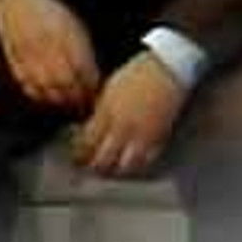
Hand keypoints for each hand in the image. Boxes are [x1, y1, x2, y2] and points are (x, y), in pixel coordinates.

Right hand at [0, 0, 99, 112]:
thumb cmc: (51, 14)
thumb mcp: (73, 26)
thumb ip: (83, 52)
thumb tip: (93, 80)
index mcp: (64, 33)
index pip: (82, 69)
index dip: (90, 86)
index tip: (95, 94)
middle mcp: (46, 43)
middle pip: (64, 81)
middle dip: (76, 97)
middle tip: (83, 104)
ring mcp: (28, 51)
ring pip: (45, 86)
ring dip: (58, 100)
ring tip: (66, 103)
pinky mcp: (14, 57)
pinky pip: (26, 83)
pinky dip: (38, 94)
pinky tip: (46, 96)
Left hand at [71, 51, 187, 177]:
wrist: (166, 70)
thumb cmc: (136, 74)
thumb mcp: (109, 89)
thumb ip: (99, 111)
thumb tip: (87, 128)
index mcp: (108, 112)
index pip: (88, 142)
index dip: (79, 153)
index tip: (75, 156)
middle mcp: (124, 127)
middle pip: (104, 159)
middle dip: (93, 166)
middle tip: (88, 168)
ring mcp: (143, 136)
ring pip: (125, 167)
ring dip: (114, 171)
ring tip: (108, 170)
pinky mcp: (159, 139)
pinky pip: (145, 162)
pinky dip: (135, 167)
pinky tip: (130, 166)